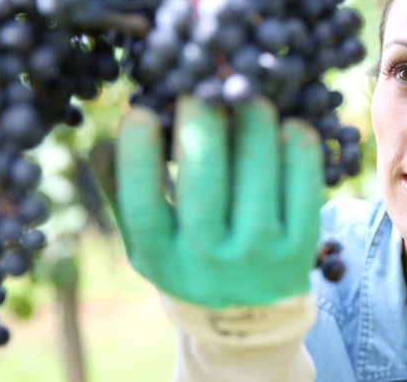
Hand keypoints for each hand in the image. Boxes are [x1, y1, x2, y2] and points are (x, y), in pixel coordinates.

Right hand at [101, 96, 321, 308]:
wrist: (248, 317)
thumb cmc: (188, 260)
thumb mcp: (147, 240)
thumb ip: (122, 192)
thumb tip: (103, 141)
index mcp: (160, 257)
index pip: (142, 205)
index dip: (139, 157)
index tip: (143, 113)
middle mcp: (208, 261)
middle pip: (204, 187)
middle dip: (203, 128)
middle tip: (203, 89)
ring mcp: (259, 256)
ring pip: (256, 180)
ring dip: (254, 128)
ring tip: (250, 98)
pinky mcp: (301, 248)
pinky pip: (303, 190)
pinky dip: (300, 153)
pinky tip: (292, 125)